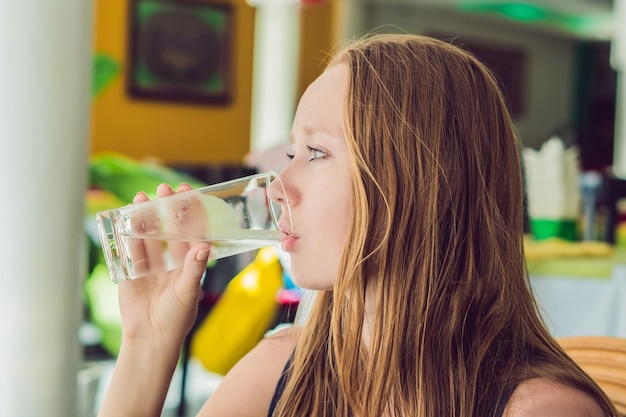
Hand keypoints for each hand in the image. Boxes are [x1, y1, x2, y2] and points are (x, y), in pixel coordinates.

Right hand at [117, 183, 210, 350]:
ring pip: (148, 235)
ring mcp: (150, 265)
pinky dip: (127, 234)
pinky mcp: (131, 272)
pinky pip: (129, 249)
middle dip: (166, 208)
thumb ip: (194, 268)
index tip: (189, 193)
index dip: (191, 212)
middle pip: (169, 228)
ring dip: (145, 217)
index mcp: (189, 263)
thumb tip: (204, 245)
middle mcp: (170, 260)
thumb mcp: (188, 291)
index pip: (192, 231)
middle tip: (164, 188)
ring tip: (142, 197)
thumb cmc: (176, 319)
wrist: (149, 340)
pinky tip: (125, 218)